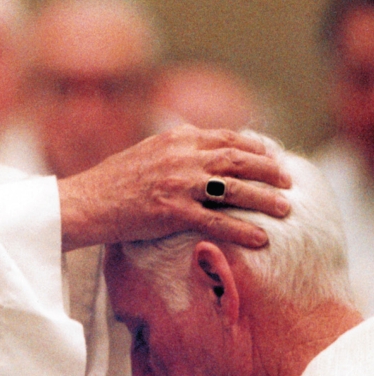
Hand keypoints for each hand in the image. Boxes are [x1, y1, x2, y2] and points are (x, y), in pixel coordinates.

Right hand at [57, 125, 290, 250]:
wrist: (86, 201)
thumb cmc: (113, 180)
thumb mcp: (147, 151)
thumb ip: (177, 148)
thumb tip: (206, 151)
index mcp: (176, 137)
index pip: (227, 137)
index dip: (256, 148)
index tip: (274, 157)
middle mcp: (181, 156)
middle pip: (238, 160)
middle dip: (269, 171)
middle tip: (288, 183)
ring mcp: (178, 183)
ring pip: (234, 189)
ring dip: (264, 200)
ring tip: (285, 210)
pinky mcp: (172, 211)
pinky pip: (217, 220)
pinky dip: (242, 230)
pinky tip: (260, 238)